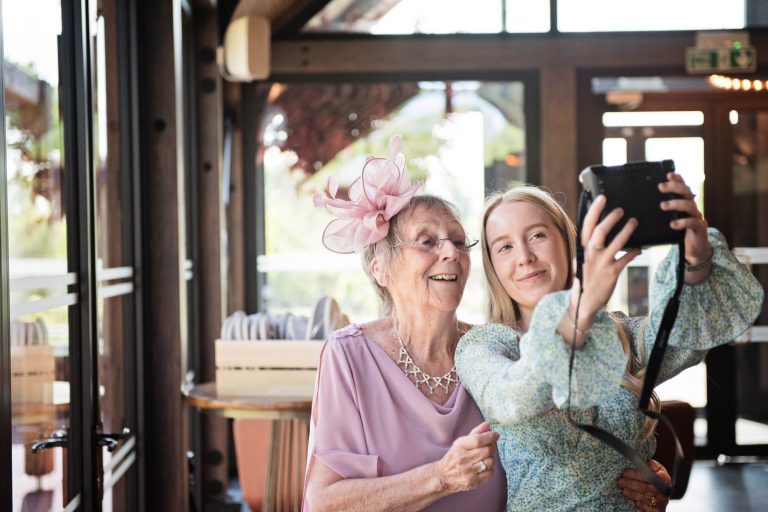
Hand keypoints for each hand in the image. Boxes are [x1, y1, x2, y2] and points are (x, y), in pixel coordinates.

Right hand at [433, 422, 498, 492]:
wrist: (443, 476)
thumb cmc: (454, 457)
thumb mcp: (460, 443)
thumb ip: (475, 433)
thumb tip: (488, 425)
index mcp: (460, 446)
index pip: (478, 440)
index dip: (490, 436)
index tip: (496, 435)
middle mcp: (463, 459)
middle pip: (487, 450)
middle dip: (493, 447)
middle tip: (491, 446)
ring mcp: (468, 472)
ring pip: (491, 462)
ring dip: (492, 458)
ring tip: (486, 457)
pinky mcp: (473, 482)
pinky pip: (490, 473)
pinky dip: (490, 469)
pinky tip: (484, 467)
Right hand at [571, 194, 640, 321]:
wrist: (583, 303)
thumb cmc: (586, 277)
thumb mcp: (584, 259)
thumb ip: (591, 245)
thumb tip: (600, 228)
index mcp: (582, 248)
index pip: (586, 225)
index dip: (594, 211)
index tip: (601, 197)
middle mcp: (590, 254)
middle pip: (599, 232)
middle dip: (610, 219)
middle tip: (621, 209)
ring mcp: (601, 264)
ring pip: (615, 244)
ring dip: (626, 231)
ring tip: (634, 222)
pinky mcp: (611, 273)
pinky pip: (625, 259)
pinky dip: (633, 252)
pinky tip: (640, 248)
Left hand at [618, 459, 670, 510]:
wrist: (661, 493)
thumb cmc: (654, 479)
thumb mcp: (655, 470)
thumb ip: (649, 465)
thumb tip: (636, 458)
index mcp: (664, 477)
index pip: (649, 475)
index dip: (636, 474)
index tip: (625, 472)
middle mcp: (664, 490)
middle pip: (647, 487)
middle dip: (631, 484)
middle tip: (620, 482)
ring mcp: (662, 501)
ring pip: (647, 497)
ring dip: (634, 494)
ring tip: (624, 490)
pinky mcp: (659, 510)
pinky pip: (652, 509)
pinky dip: (644, 506)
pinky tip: (637, 504)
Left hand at [658, 172, 711, 265]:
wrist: (694, 248)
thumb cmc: (678, 231)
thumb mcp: (668, 219)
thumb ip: (660, 212)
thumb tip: (639, 206)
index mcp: (684, 202)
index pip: (683, 186)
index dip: (677, 179)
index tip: (668, 174)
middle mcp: (692, 207)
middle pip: (686, 192)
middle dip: (674, 187)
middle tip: (660, 187)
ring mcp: (697, 216)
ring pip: (689, 205)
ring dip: (676, 203)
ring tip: (662, 205)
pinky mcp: (699, 228)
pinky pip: (693, 222)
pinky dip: (683, 222)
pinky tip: (673, 224)